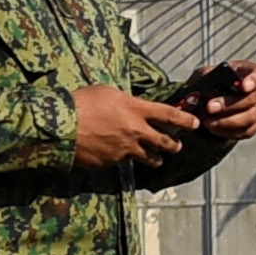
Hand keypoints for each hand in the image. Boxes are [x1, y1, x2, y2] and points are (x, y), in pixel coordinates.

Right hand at [73, 87, 207, 169]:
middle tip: (177, 145)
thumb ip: (125, 101)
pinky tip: (117, 154)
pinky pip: (123, 161)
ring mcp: (124, 150)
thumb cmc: (81, 102)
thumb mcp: (107, 92)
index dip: (185, 120)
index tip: (195, 123)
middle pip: (165, 141)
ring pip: (149, 157)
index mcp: (135, 109)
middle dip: (174, 144)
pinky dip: (124, 158)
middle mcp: (135, 131)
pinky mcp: (111, 162)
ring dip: (156, 158)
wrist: (60, 126)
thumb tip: (131, 106)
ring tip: (158, 159)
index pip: (169, 115)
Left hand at [189, 62, 255, 145]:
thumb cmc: (212, 82)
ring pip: (250, 117)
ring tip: (207, 121)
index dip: (253, 80)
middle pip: (251, 98)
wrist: (210, 99)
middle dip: (229, 105)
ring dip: (227, 121)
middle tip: (210, 107)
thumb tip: (208, 94)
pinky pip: (245, 131)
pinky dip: (227, 131)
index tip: (243, 86)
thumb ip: (207, 79)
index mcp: (250, 72)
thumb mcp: (206, 74)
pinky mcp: (254, 125)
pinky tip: (213, 127)